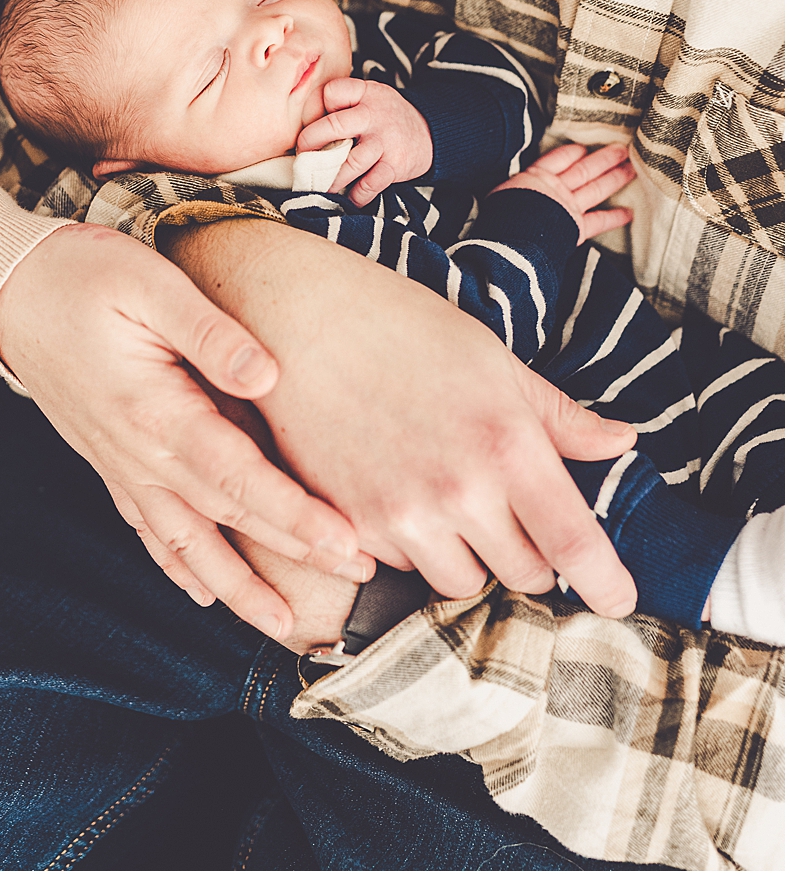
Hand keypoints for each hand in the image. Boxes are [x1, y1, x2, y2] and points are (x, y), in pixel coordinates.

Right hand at [0, 223, 371, 642]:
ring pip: (183, 542)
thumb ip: (209, 332)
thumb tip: (267, 375)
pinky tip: (200, 591)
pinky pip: (146, 527)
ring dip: (234, 588)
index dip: (294, 516)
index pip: (237, 477)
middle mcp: (135, 451)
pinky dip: (175, 566)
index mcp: (153, 410)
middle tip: (357, 580)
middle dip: (291, 556)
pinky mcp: (107, 459)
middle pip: (223, 518)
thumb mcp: (148, 283)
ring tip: (282, 626)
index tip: (347, 543)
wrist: (4, 288)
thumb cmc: (78, 276)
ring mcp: (118, 462)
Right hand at [168, 217, 639, 615]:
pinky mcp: (349, 522)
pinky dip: (409, 544)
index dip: (608, 586)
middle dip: (528, 554)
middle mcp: (459, 490)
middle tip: (511, 516)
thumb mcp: (491, 359)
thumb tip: (620, 441)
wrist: (296, 316)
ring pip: (460, 581)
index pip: (577, 547)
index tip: (617, 600)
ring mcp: (399, 513)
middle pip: (523, 577)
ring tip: (447, 502)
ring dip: (467, 556)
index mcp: (508, 444)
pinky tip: (396, 491)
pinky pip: (399, 565)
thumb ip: (558, 414)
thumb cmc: (398, 325)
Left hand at [295, 78, 432, 203]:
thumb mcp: (368, 97)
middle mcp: (374, 114)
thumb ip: (341, 105)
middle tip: (302, 156)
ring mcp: (385, 140)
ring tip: (318, 184)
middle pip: (334, 126)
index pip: (331, 92)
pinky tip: (347, 198)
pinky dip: (356, 195)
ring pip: (350, 161)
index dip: (315, 106)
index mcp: (365, 93)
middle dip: (310, 143)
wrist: (432, 132)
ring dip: (330, 178)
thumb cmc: (385, 117)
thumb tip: (301, 127)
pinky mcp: (395, 165)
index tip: (311, 121)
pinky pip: (370, 184)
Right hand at [492, 142, 634, 242]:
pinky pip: (599, 221)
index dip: (571, 152)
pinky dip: (614, 218)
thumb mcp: (499, 193)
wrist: (508, 240)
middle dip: (604, 159)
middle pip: (584, 170)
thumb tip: (509, 180)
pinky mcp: (576, 227)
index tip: (583, 146)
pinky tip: (629, 214)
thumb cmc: (496, 217)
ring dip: (615, 178)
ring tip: (632, 168)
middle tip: (623, 149)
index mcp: (534, 178)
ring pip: (596, 188)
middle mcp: (555, 189)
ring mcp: (568, 207)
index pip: (557, 158)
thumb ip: (514, 185)